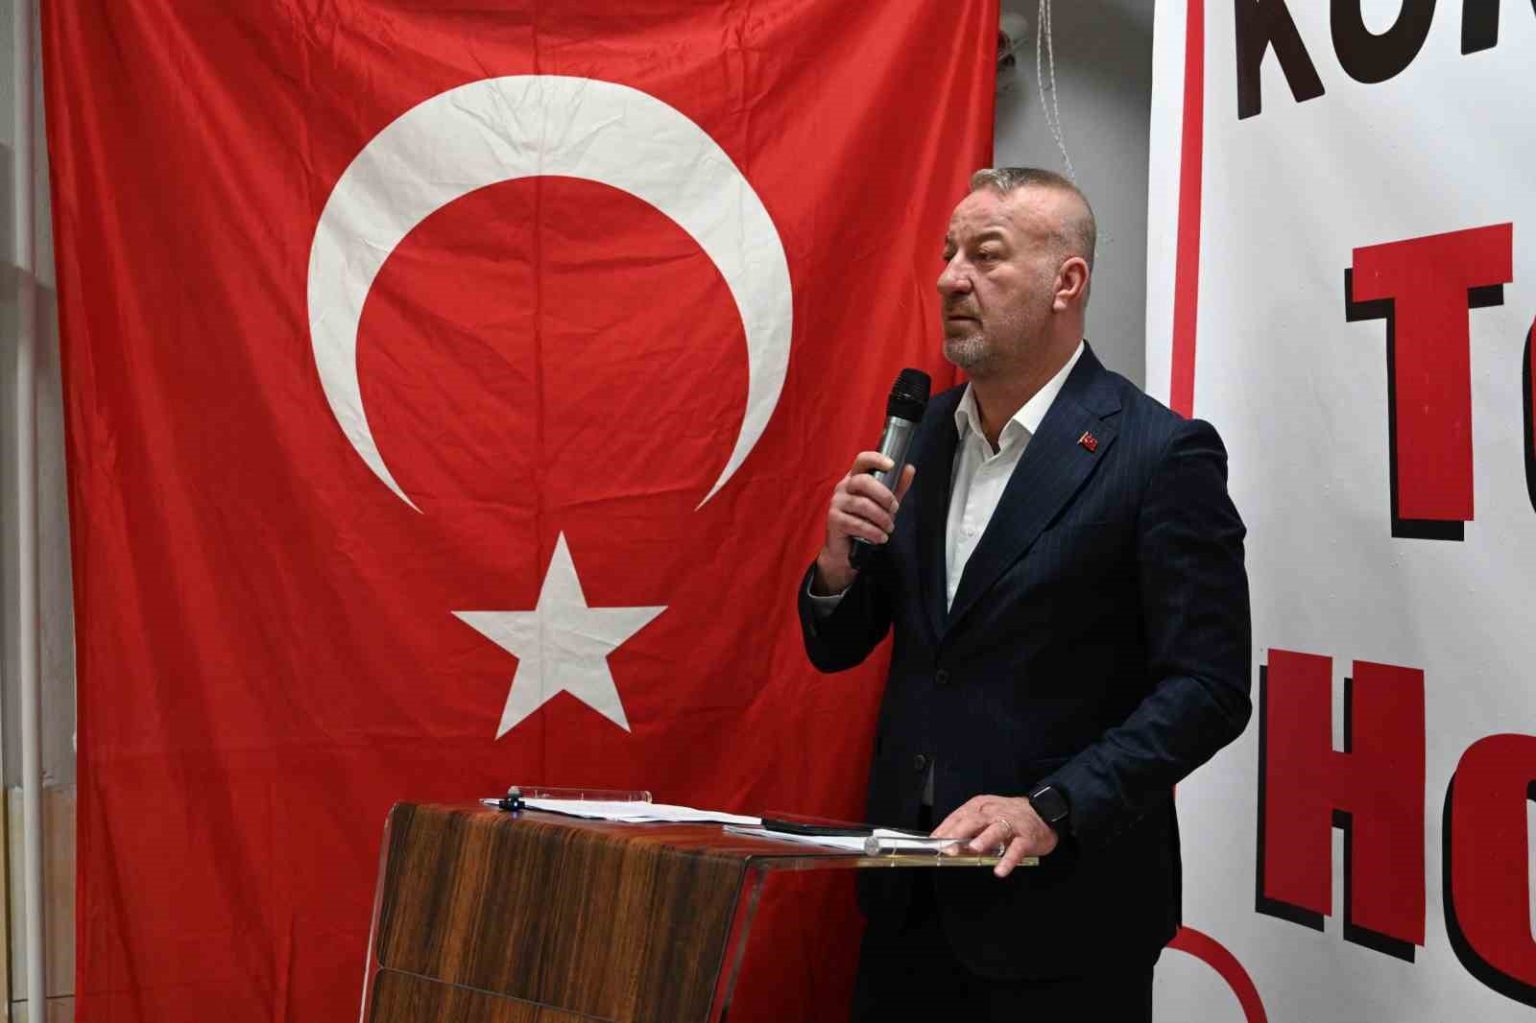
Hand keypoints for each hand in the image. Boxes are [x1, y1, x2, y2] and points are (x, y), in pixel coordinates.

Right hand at [812, 453, 915, 593]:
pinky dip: (873, 532)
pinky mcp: (834, 519)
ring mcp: (836, 503)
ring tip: (889, 527)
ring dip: (881, 518)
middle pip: (863, 481)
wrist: (845, 549)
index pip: (862, 460)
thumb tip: (909, 469)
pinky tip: (880, 537)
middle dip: (884, 495)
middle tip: (895, 509)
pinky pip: (857, 523)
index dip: (876, 459)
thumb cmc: (865, 522)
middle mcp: (843, 487)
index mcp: (855, 478)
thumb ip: (896, 486)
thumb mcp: (884, 503)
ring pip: (862, 505)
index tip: (892, 465)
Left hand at [931, 794, 1058, 877]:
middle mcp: (995, 812)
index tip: (935, 841)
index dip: (946, 828)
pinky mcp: (1026, 838)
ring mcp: (1012, 824)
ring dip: (984, 839)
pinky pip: (1016, 849)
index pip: (960, 815)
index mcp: (982, 806)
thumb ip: (969, 828)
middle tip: (949, 847)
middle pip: (975, 820)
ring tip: (974, 849)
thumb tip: (948, 843)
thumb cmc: (1011, 816)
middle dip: (960, 832)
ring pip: (996, 829)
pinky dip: (1008, 860)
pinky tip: (1000, 870)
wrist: (1044, 812)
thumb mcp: (987, 816)